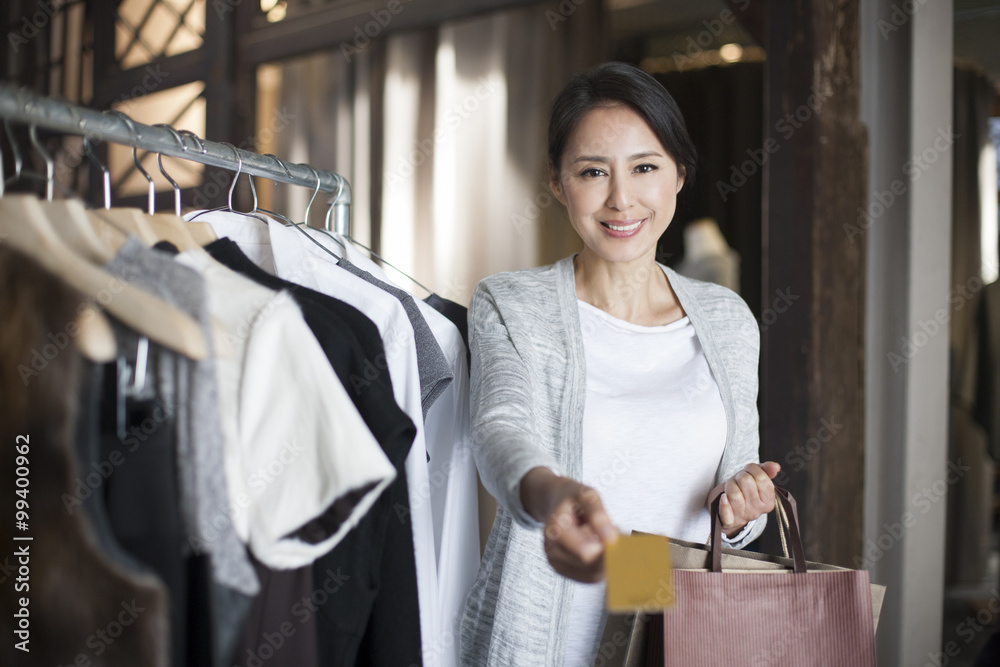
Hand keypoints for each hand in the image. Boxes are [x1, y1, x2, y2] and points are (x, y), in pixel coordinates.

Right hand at [520, 467, 619, 582]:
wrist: (556, 504)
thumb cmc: (573, 499)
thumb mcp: (587, 495)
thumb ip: (598, 515)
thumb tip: (610, 538)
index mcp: (555, 530)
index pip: (586, 553)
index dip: (606, 547)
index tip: (616, 531)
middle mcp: (552, 551)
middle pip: (591, 567)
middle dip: (608, 553)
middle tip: (613, 532)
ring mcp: (557, 564)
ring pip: (593, 576)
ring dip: (605, 559)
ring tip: (603, 537)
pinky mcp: (564, 571)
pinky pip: (590, 577)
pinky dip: (600, 565)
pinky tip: (599, 547)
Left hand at [710, 461, 780, 537]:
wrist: (734, 511)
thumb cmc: (746, 491)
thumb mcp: (757, 479)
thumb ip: (767, 471)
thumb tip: (775, 466)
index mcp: (769, 500)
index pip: (761, 477)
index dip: (751, 469)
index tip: (749, 471)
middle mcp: (757, 510)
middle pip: (745, 481)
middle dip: (739, 476)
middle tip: (739, 480)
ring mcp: (743, 516)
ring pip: (734, 493)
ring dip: (729, 485)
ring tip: (732, 487)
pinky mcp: (730, 521)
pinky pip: (726, 512)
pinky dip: (724, 504)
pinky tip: (724, 498)